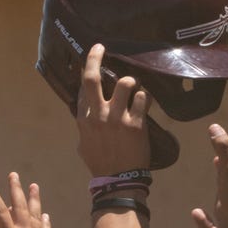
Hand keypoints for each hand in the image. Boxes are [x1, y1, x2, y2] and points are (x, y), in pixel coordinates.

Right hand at [76, 44, 151, 176]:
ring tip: (133, 86)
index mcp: (84, 119)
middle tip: (100, 47)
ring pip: (124, 83)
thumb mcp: (84, 145)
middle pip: (93, 78)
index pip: (82, 89)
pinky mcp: (135, 124)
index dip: (87, 72)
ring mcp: (117, 119)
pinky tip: (145, 102)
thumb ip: (85, 127)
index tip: (92, 61)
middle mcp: (98, 115)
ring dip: (130, 81)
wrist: (117, 180)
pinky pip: (143, 99)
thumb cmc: (100, 164)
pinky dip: (145, 98)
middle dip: (95, 57)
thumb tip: (85, 115)